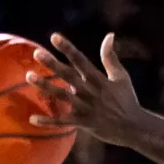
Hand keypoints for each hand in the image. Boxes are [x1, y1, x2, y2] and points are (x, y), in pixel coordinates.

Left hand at [27, 33, 145, 147]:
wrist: (135, 127)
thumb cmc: (127, 100)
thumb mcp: (121, 76)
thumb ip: (111, 57)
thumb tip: (109, 35)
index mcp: (98, 79)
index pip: (80, 60)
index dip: (67, 48)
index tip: (54, 37)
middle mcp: (90, 92)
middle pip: (68, 75)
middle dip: (52, 64)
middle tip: (36, 54)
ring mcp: (86, 108)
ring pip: (62, 96)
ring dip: (45, 86)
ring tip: (29, 77)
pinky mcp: (84, 123)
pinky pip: (63, 122)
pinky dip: (49, 121)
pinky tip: (33, 119)